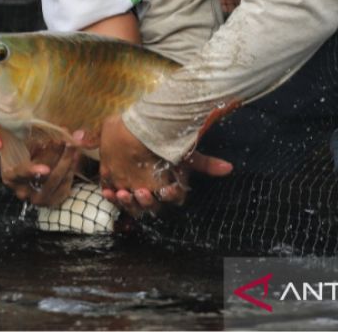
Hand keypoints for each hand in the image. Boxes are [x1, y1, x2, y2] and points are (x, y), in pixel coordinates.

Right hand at [1, 131, 87, 205]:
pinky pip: (65, 187)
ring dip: (68, 162)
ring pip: (57, 182)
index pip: (20, 174)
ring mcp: (38, 200)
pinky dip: (71, 170)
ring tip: (73, 146)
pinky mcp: (53, 201)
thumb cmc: (23, 154)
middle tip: (69, 142)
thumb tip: (60, 129)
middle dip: (60, 159)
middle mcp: (23, 192)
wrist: (28, 174)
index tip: (46, 170)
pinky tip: (75, 157)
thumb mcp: (25, 145)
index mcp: (10, 176)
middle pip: (45, 179)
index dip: (32, 171)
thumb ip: (38, 137)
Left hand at [97, 115, 231, 217]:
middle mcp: (151, 192)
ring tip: (123, 193)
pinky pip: (113, 198)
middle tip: (139, 191)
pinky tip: (109, 192)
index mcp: (166, 187)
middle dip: (144, 202)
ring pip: (131, 205)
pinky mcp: (116, 186)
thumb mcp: (183, 153)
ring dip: (127, 202)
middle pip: (149, 206)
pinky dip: (111, 196)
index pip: (170, 198)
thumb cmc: (162, 145)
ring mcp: (132, 191)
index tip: (164, 190)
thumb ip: (205, 163)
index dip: (167, 196)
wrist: (137, 132)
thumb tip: (229, 167)